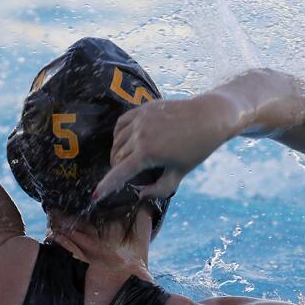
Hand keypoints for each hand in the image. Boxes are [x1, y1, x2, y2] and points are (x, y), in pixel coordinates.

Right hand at [92, 94, 238, 203]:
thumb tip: (140, 194)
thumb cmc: (196, 148)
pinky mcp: (142, 109)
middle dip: (120, 169)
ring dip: (119, 153)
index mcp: (148, 153)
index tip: (96, 196)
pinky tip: (127, 141)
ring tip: (132, 159)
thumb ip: (159, 189)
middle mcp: (140, 135)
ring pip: (116, 141)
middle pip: (117, 157)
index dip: (106, 186)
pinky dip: (119, 135)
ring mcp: (140, 119)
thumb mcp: (179, 174)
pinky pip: (120, 124)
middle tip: (134, 174)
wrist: (209, 117)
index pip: (119, 173)